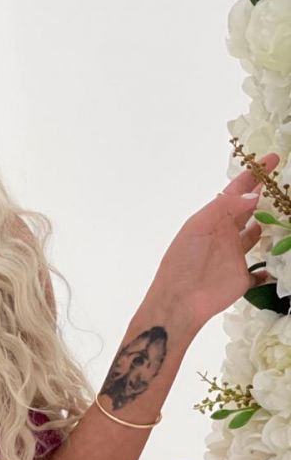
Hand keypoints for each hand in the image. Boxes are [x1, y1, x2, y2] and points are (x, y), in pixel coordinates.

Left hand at [150, 151, 280, 331]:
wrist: (179, 300)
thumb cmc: (184, 260)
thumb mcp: (198, 227)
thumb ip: (224, 207)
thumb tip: (253, 194)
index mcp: (214, 220)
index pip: (237, 192)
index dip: (254, 175)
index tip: (273, 159)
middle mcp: (226, 235)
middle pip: (249, 210)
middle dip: (266, 196)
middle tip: (285, 184)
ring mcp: (234, 256)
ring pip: (257, 236)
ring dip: (270, 226)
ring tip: (289, 213)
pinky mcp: (241, 278)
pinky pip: (259, 273)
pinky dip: (269, 268)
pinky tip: (278, 261)